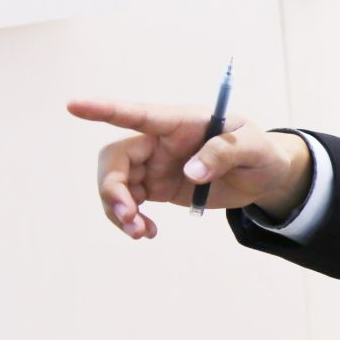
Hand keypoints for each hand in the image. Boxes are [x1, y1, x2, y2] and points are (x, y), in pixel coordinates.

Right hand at [66, 98, 311, 239]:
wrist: (266, 177)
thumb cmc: (261, 152)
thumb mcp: (254, 148)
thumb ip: (224, 154)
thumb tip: (191, 172)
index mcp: (180, 122)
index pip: (137, 114)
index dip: (104, 110)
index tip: (73, 106)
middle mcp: (159, 141)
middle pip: (115, 158)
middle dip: (112, 188)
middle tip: (130, 216)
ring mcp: (155, 165)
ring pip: (116, 183)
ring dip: (118, 210)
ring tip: (141, 233)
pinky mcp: (157, 187)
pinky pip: (129, 202)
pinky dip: (130, 220)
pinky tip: (147, 233)